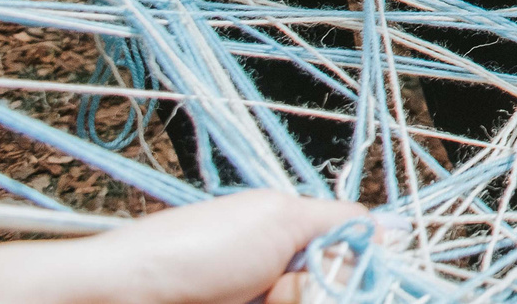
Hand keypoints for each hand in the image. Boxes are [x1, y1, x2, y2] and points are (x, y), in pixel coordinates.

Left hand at [0, 188, 360, 303]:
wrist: (122, 296)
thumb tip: (394, 227)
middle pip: (331, 287)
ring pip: (306, 301)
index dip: (358, 263)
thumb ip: (340, 223)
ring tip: (246, 301)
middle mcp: (275, 267)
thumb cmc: (194, 250)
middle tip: (274, 287)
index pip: (352, 245)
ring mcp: (258, 297)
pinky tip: (243, 303)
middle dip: (309, 292)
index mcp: (289, 228)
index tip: (358, 273)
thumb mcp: (279, 221)